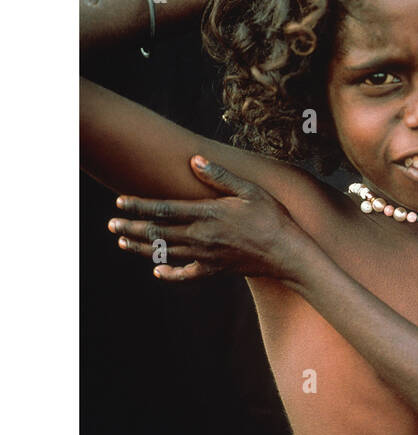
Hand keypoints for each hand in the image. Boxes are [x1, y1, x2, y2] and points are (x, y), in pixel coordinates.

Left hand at [107, 157, 304, 281]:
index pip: (164, 209)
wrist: (288, 254)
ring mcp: (207, 256)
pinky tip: (157, 271)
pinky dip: (170, 274)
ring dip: (141, 247)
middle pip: (158, 232)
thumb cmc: (272, 217)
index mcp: (207, 214)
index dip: (139, 205)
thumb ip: (219, 176)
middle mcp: (202, 237)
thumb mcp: (248, 190)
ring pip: (166, 253)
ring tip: (122, 241)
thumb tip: (194, 159)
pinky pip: (187, 275)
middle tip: (111, 223)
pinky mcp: (215, 270)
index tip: (120, 202)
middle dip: (132, 227)